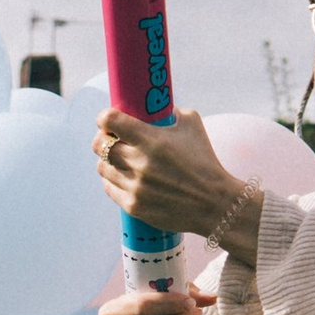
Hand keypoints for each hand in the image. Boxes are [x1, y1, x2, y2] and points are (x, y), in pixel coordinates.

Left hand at [93, 104, 261, 256]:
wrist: (214, 203)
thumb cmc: (204, 162)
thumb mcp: (193, 126)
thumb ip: (171, 112)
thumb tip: (154, 108)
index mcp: (151, 139)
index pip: (111, 121)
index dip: (105, 118)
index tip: (107, 120)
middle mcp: (139, 162)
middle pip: (99, 145)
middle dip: (103, 139)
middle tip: (111, 139)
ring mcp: (135, 186)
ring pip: (102, 167)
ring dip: (108, 161)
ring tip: (120, 160)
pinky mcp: (134, 205)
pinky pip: (109, 188)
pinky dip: (113, 180)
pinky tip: (123, 176)